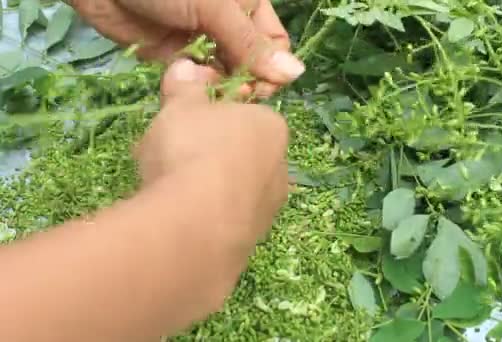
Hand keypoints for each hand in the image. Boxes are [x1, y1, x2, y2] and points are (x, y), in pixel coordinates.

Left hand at [70, 0, 304, 96]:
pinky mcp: (179, 59)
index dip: (272, 69)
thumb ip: (250, 43)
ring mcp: (204, 43)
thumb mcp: (214, 7)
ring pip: (228, 76)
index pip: (275, 45)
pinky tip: (195, 91)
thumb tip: (296, 74)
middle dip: (248, 81)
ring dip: (224, 88)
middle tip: (235, 93)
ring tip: (213, 92)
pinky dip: (200, 89)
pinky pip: (200, 81)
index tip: (260, 87)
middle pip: (254, 64)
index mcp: (249, 5)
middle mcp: (230, 25)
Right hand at [135, 57, 288, 259]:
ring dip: (202, 188)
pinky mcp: (250, 243)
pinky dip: (201, 218)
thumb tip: (185, 67)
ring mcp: (268, 210)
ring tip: (164, 190)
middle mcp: (280, 169)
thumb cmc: (192, 148)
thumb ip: (185, 87)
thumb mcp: (181, 106)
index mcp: (272, 127)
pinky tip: (175, 218)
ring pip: (231, 190)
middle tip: (169, 156)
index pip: (244, 115)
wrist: (196, 224)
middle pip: (239, 154)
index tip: (183, 123)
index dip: (211, 117)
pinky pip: (222, 221)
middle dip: (205, 153)